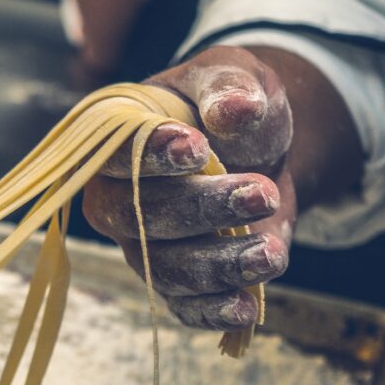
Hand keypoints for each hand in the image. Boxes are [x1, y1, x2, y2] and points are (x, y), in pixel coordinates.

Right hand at [83, 46, 295, 330]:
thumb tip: (234, 111)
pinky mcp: (173, 279)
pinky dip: (212, 311)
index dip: (150, 157)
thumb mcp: (232, 74)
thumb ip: (229, 85)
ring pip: (163, 267)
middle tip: (262, 192)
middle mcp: (115, 197)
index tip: (198, 149)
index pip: (113, 155)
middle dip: (200, 210)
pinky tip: (247, 305)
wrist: (255, 149)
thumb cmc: (228, 105)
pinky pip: (182, 305)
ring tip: (271, 252)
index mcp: (115, 141)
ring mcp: (140, 244)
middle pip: (137, 217)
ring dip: (218, 264)